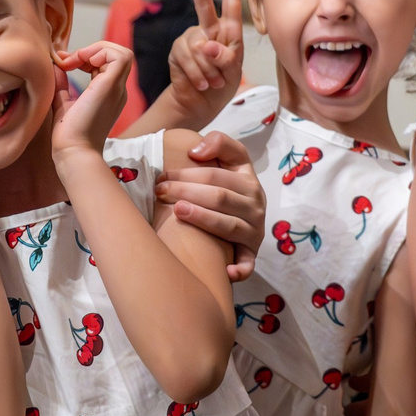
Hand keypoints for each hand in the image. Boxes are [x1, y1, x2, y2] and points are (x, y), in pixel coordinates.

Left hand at [51, 41, 134, 159]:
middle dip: (92, 50)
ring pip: (122, 53)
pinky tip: (81, 63)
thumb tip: (58, 64)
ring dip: (97, 49)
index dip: (86, 56)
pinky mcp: (111, 86)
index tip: (63, 63)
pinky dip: (100, 52)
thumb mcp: (64, 102)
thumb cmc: (69, 134)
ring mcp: (117, 89)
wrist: (73, 151)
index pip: (107, 64)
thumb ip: (63, 83)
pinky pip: (120, 56)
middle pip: (118, 55)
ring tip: (76, 61)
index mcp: (108, 94)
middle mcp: (117, 90)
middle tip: (68, 61)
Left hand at [157, 130, 266, 280]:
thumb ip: (218, 144)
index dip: (187, 174)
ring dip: (202, 219)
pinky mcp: (251, 254)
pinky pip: (248, 264)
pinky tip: (224, 271)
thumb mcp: (229, 159)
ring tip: (177, 211)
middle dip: (186, 192)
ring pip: (228, 225)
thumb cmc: (226, 186)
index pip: (217, 175)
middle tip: (160, 192)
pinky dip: (239, 269)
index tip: (162, 176)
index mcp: (248, 181)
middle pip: (219, 198)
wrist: (244, 215)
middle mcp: (255, 206)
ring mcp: (254, 231)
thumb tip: (195, 151)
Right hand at [165, 0, 246, 126]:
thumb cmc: (222, 85)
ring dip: (207, 69)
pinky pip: (186, 59)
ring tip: (213, 83)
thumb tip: (207, 45)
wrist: (200, 105)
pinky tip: (201, 84)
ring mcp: (191, 40)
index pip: (231, 5)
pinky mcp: (177, 51)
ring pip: (198, 47)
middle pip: (203, 6)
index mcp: (228, 32)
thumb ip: (225, 58)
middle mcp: (208, 31)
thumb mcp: (232, 72)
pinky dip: (196, 74)